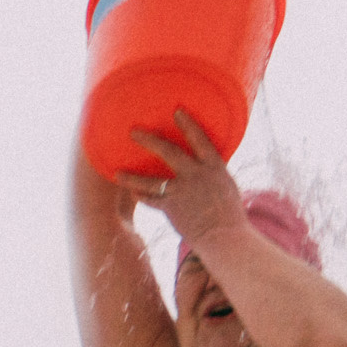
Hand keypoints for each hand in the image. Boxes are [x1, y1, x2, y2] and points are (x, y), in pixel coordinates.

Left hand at [115, 112, 244, 245]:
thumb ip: (211, 175)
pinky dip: (141, 197)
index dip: (188, 124)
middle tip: (133, 132)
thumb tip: (204, 169)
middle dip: (149, 140)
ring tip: (117, 173)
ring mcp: (182, 191)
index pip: (200, 139)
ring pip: (150, 181)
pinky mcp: (171, 208)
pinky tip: (132, 194)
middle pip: (169, 152)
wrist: (225, 235)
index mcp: (214, 167)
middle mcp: (196, 175)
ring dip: (131, 177)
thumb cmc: (229, 214)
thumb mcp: (226, 186)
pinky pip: (150, 200)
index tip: (177, 111)